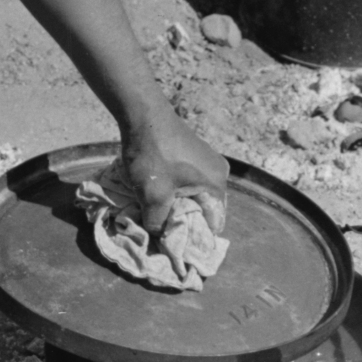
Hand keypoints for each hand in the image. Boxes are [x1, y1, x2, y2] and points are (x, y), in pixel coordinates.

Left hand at [122, 110, 228, 234]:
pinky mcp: (194, 155)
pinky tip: (158, 195)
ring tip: (158, 216)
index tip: (175, 247)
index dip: (194, 239)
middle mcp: (219, 174)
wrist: (143, 115)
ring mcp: (207, 162)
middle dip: (184, 222)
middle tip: (163, 234)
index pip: (213, 224)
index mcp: (216, 185)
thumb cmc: (153, 155)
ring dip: (176, 207)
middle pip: (204, 210)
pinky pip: (188, 183)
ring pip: (194, 196)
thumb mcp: (153, 196)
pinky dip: (175, 192)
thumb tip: (157, 237)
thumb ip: (157, 223)